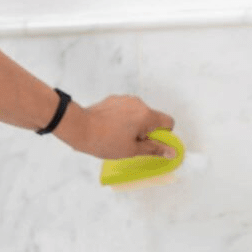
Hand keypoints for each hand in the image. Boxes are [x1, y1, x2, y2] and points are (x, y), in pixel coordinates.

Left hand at [54, 94, 176, 159]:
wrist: (79, 127)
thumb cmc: (105, 141)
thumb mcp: (132, 150)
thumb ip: (155, 149)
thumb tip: (172, 152)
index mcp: (146, 115)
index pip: (168, 122)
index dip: (163, 135)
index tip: (150, 143)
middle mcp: (138, 103)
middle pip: (152, 118)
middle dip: (146, 131)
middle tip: (131, 143)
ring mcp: (124, 99)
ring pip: (138, 114)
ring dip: (134, 125)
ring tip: (118, 136)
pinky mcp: (113, 99)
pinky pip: (125, 110)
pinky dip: (123, 119)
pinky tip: (110, 128)